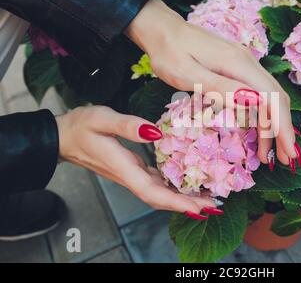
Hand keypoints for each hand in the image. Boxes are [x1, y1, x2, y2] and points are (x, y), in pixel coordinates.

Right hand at [56, 106, 219, 218]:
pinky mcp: (131, 169)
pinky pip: (155, 183)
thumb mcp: (102, 118)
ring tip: (206, 196)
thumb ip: (127, 126)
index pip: (152, 192)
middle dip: (186, 204)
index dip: (176, 202)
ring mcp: (130, 174)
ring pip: (159, 193)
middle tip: (213, 205)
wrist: (61, 137)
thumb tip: (155, 133)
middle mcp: (128, 176)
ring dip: (182, 197)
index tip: (198, 207)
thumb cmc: (80, 126)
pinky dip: (172, 187)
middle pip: (160, 198)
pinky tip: (185, 182)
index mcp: (123, 167)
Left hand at [126, 0, 299, 169]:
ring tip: (270, 153)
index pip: (272, 99)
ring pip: (269, 98)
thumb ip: (220, 88)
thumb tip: (253, 102)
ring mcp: (244, 64)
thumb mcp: (189, 74)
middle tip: (285, 160)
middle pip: (276, 99)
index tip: (288, 153)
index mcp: (239, 65)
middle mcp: (248, 63)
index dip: (283, 127)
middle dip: (283, 131)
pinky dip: (262, 114)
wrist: (162, 29)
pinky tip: (258, 129)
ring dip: (273, 125)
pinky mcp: (237, 68)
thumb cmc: (169, 53)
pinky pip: (258, 94)